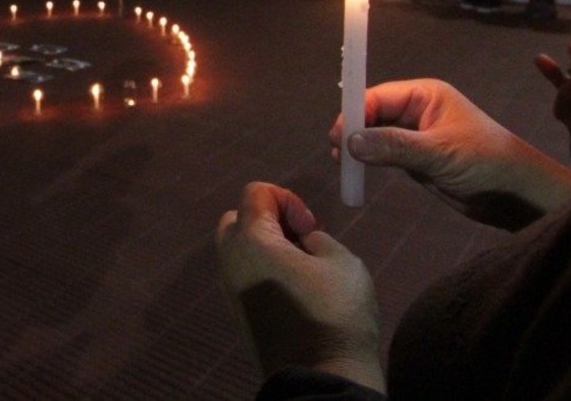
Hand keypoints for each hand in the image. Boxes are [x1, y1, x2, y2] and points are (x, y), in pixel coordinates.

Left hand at [216, 182, 384, 389]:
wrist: (321, 378)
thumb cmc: (335, 313)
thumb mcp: (341, 260)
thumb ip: (316, 237)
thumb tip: (301, 241)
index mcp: (250, 241)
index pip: (256, 192)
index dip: (288, 199)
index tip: (310, 227)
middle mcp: (230, 261)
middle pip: (236, 218)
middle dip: (268, 219)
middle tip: (302, 240)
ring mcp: (229, 289)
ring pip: (238, 248)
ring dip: (266, 246)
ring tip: (302, 266)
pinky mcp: (237, 312)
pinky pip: (243, 274)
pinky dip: (263, 269)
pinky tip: (295, 288)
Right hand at [332, 79, 570, 229]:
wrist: (516, 194)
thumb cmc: (485, 162)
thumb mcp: (438, 153)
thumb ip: (394, 146)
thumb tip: (348, 141)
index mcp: (426, 95)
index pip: (378, 96)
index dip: (354, 112)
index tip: (336, 135)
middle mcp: (418, 110)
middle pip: (373, 112)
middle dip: (353, 129)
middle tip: (336, 153)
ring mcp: (417, 135)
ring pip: (376, 134)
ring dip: (359, 146)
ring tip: (342, 163)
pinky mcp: (417, 158)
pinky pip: (385, 152)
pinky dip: (369, 159)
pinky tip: (356, 169)